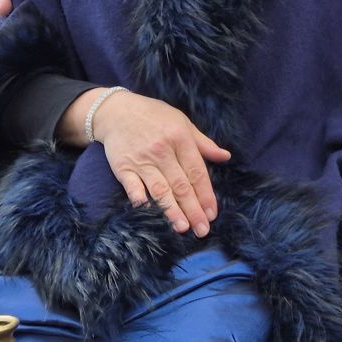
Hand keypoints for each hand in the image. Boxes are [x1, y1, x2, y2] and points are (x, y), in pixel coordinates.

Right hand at [94, 89, 231, 235]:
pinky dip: (139, 197)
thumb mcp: (182, 123)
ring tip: (182, 227)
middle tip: (202, 230)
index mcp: (180, 139)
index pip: (197, 172)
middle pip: (181, 185)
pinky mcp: (123, 167)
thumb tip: (225, 157)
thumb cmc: (154, 117)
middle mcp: (162, 151)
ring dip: (171, 210)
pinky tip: (147, 209)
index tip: (212, 214)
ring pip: (160, 189)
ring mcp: (142, 160)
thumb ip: (203, 143)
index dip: (206, 194)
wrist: (116, 111)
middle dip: (193, 209)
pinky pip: (132, 185)